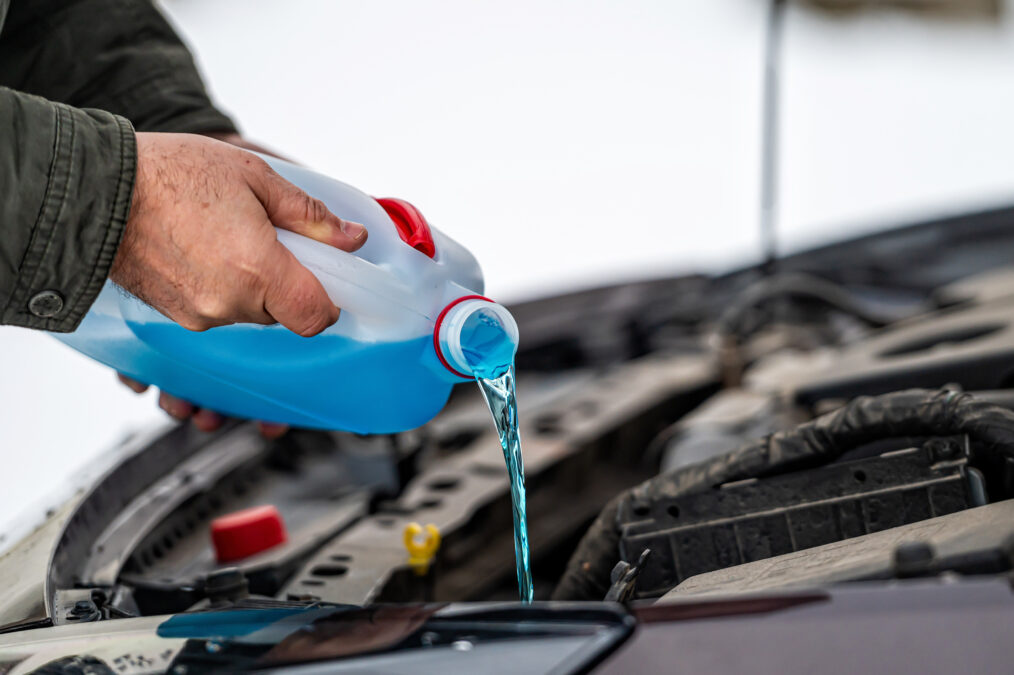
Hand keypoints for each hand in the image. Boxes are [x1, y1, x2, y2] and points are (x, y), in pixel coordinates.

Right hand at [113, 131, 365, 434]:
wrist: (95, 188)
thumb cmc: (172, 174)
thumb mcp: (256, 177)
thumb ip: (310, 214)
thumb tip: (352, 239)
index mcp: (257, 270)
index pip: (316, 317)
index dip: (328, 301)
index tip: (325, 276)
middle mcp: (229, 304)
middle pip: (283, 313)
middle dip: (287, 282)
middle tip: (269, 241)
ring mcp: (198, 315)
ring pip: (249, 313)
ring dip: (252, 285)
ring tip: (226, 239)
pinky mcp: (174, 318)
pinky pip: (217, 312)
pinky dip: (221, 289)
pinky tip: (202, 252)